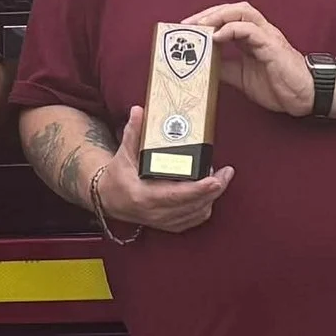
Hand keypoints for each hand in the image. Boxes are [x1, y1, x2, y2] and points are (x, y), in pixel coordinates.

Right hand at [89, 106, 235, 233]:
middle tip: (227, 172)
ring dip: (212, 197)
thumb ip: (133, 132)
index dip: (199, 189)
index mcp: (144, 196)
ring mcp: (164, 221)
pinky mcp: (170, 225)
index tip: (215, 180)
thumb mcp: (123, 154)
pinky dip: (206, 206)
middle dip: (215, 189)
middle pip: (194, 204)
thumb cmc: (117, 177)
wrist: (109, 200)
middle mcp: (156, 213)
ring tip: (221, 177)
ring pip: (198, 212)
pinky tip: (211, 192)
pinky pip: (195, 219)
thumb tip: (138, 110)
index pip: (177, 195)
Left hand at [184, 1, 313, 118]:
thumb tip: (202, 65)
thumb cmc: (279, 85)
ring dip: (218, 15)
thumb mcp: (242, 77)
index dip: (207, 19)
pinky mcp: (273, 46)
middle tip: (188, 24)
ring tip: (200, 25)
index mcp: (252, 38)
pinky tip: (217, 37)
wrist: (304, 97)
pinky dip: (231, 29)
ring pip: (242, 11)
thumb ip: (225, 68)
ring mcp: (267, 36)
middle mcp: (260, 32)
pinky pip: (251, 30)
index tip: (187, 29)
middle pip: (233, 9)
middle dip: (208, 13)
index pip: (227, 18)